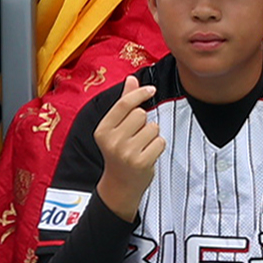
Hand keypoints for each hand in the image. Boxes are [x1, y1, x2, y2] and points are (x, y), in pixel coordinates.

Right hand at [95, 78, 167, 219]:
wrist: (120, 184)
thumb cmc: (119, 151)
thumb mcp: (116, 127)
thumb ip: (124, 102)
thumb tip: (131, 78)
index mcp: (102, 130)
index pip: (124, 104)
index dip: (139, 93)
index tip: (151, 89)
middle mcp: (112, 141)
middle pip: (141, 114)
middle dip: (144, 121)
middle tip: (135, 136)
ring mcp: (126, 153)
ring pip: (153, 128)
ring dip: (152, 135)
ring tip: (141, 146)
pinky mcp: (141, 162)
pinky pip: (160, 141)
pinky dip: (157, 146)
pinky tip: (147, 154)